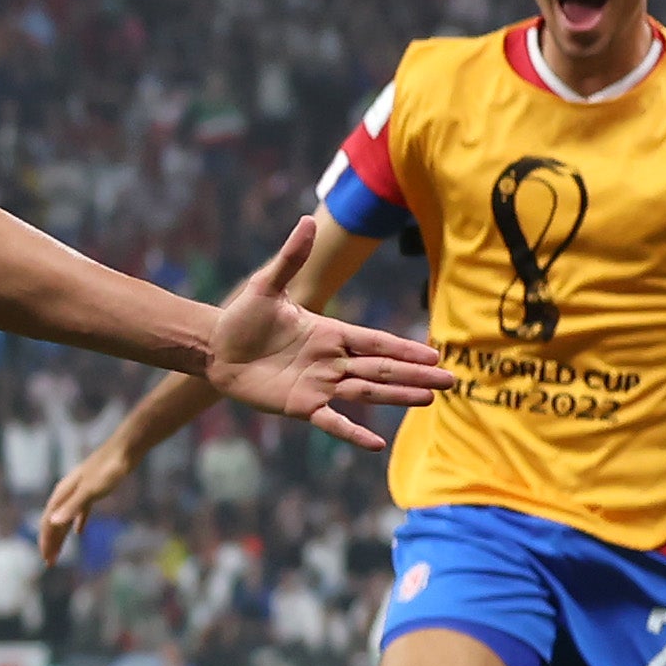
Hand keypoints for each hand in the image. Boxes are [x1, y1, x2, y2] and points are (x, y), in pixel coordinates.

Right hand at [37, 444, 127, 566]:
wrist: (125, 449)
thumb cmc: (109, 469)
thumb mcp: (90, 490)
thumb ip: (73, 507)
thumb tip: (53, 523)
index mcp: (63, 493)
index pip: (48, 521)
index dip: (46, 541)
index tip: (46, 559)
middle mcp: (67, 492)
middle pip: (54, 521)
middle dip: (51, 542)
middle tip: (50, 562)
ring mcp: (79, 491)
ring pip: (66, 517)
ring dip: (61, 535)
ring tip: (59, 551)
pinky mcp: (92, 490)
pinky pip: (80, 511)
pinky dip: (77, 523)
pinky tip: (79, 532)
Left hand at [203, 215, 452, 448]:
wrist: (216, 349)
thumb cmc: (243, 316)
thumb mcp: (267, 285)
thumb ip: (291, 257)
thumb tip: (306, 221)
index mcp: (329, 332)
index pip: (375, 341)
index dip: (403, 348)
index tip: (433, 354)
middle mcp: (331, 360)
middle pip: (381, 368)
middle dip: (414, 374)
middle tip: (449, 382)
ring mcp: (318, 385)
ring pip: (366, 391)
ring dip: (396, 396)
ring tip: (428, 400)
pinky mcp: (301, 406)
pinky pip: (332, 421)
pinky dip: (352, 432)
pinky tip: (376, 443)